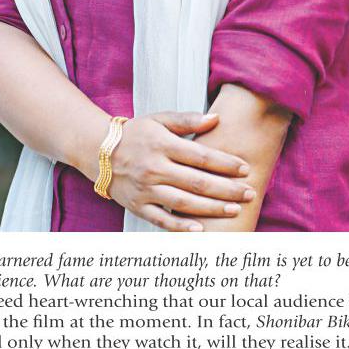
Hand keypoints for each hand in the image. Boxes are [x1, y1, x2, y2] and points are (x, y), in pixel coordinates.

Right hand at [107, 110, 255, 230]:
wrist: (98, 152)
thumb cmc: (135, 134)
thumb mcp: (159, 119)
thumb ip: (187, 119)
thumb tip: (216, 119)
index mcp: (162, 144)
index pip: (200, 156)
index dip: (225, 163)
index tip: (245, 169)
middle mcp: (154, 168)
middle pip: (197, 181)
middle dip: (227, 189)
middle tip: (250, 193)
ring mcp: (146, 189)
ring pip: (184, 202)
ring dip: (212, 208)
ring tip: (235, 209)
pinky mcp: (138, 206)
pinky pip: (162, 219)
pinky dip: (181, 226)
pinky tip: (201, 229)